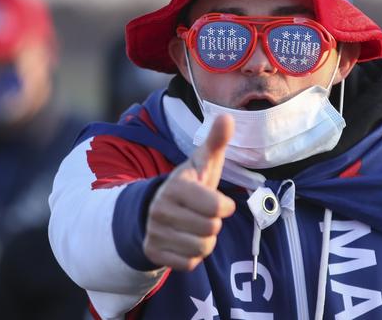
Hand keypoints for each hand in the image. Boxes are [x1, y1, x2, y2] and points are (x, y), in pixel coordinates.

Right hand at [143, 115, 235, 270]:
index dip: (224, 206)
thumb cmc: (189, 184)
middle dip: (213, 223)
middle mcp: (161, 209)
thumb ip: (216, 141)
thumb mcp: (202, 162)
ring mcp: (155, 232)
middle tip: (202, 214)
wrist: (154, 208)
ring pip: (201, 248)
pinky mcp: (153, 252)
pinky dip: (192, 256)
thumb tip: (227, 117)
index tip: (217, 200)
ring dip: (205, 240)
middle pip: (211, 229)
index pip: (216, 208)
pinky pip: (189, 264)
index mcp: (176, 186)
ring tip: (194, 226)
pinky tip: (184, 240)